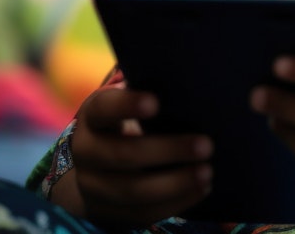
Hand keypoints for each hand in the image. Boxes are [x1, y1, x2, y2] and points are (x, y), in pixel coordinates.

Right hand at [63, 85, 213, 226]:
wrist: (100, 170)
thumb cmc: (133, 123)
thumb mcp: (134, 105)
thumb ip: (156, 91)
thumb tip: (196, 81)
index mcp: (94, 116)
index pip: (104, 108)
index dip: (126, 106)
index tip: (156, 103)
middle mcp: (86, 152)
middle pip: (123, 154)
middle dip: (167, 151)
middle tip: (206, 146)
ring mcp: (93, 186)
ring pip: (132, 190)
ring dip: (174, 183)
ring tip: (207, 173)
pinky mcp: (108, 212)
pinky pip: (141, 213)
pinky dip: (175, 203)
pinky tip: (201, 189)